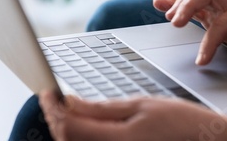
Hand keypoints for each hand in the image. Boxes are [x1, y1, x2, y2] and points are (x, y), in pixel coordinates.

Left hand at [39, 91, 226, 140]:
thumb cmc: (180, 122)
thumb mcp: (142, 105)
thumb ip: (102, 108)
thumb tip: (71, 101)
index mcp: (117, 140)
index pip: (67, 126)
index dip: (52, 107)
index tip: (46, 90)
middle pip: (66, 139)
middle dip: (55, 117)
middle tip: (53, 96)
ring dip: (65, 127)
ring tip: (66, 106)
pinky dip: (80, 135)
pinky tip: (84, 122)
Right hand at [154, 0, 226, 76]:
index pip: (223, 21)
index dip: (211, 40)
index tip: (201, 60)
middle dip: (188, 5)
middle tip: (175, 24)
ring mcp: (222, 7)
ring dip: (181, 3)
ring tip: (169, 17)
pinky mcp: (214, 14)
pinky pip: (193, 5)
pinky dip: (176, 3)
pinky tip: (160, 4)